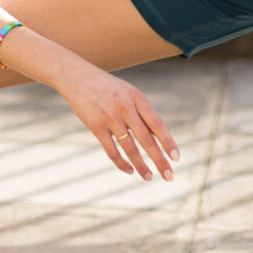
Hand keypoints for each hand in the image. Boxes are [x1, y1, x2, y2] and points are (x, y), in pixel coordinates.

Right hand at [58, 65, 179, 179]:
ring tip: (149, 177)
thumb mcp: (127, 92)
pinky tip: (129, 170)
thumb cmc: (107, 86)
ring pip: (130, 148)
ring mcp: (109, 117)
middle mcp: (125, 107)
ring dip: (141, 166)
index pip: (157, 124)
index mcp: (137, 97)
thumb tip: (158, 139)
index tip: (176, 157)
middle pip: (146, 139)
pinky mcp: (95, 126)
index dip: (168, 142)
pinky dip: (122, 163)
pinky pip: (111, 151)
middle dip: (159, 160)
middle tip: (169, 176)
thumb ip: (141, 112)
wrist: (76, 76)